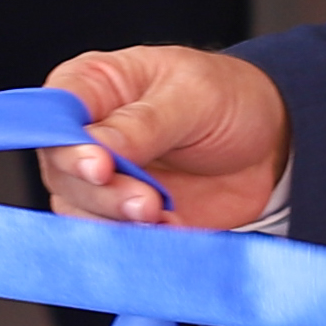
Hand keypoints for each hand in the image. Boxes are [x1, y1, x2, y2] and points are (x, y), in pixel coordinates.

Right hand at [43, 43, 286, 235]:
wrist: (271, 145)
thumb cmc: (227, 100)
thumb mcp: (192, 96)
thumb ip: (142, 124)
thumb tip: (97, 148)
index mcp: (93, 85)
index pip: (54, 114)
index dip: (68, 144)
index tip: (99, 166)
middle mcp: (87, 133)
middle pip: (62, 171)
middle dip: (101, 192)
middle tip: (144, 201)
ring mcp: (102, 178)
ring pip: (79, 209)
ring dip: (118, 220)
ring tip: (162, 214)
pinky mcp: (122, 215)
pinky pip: (110, 236)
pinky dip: (137, 240)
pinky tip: (170, 228)